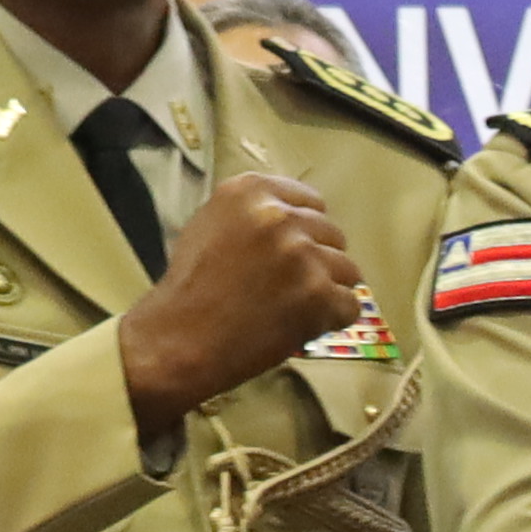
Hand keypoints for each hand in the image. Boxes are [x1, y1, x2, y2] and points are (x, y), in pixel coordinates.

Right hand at [112, 170, 365, 429]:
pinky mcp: (318, 294)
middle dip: (318, 261)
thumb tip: (299, 217)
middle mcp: (279, 215)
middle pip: (333, 234)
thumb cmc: (190, 287)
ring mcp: (302, 254)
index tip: (295, 251)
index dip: (308, 230)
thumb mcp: (211, 224)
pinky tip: (301, 326)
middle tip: (289, 287)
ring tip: (292, 308)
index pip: (312, 201)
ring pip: (348, 270)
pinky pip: (350, 306)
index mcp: (251, 191)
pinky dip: (332, 321)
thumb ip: (255, 213)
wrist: (180, 340)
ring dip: (328, 292)